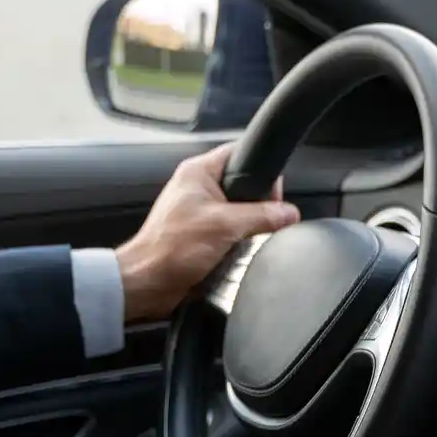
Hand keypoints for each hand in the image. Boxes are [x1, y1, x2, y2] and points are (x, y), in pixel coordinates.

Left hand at [116, 142, 298, 322]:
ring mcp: (199, 212)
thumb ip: (261, 216)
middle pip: (243, 184)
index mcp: (198, 172)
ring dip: (249, 225)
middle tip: (265, 220)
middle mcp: (198, 188)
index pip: (239, 153)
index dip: (261, 170)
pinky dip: (239, 240)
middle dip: (259, 203)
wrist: (148, 283)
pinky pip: (230, 231)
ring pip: (239, 210)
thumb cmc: (174, 248)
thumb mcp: (225, 226)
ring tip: (251, 239)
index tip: (275, 194)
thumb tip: (289, 213)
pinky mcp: (201, 234)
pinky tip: (241, 251)